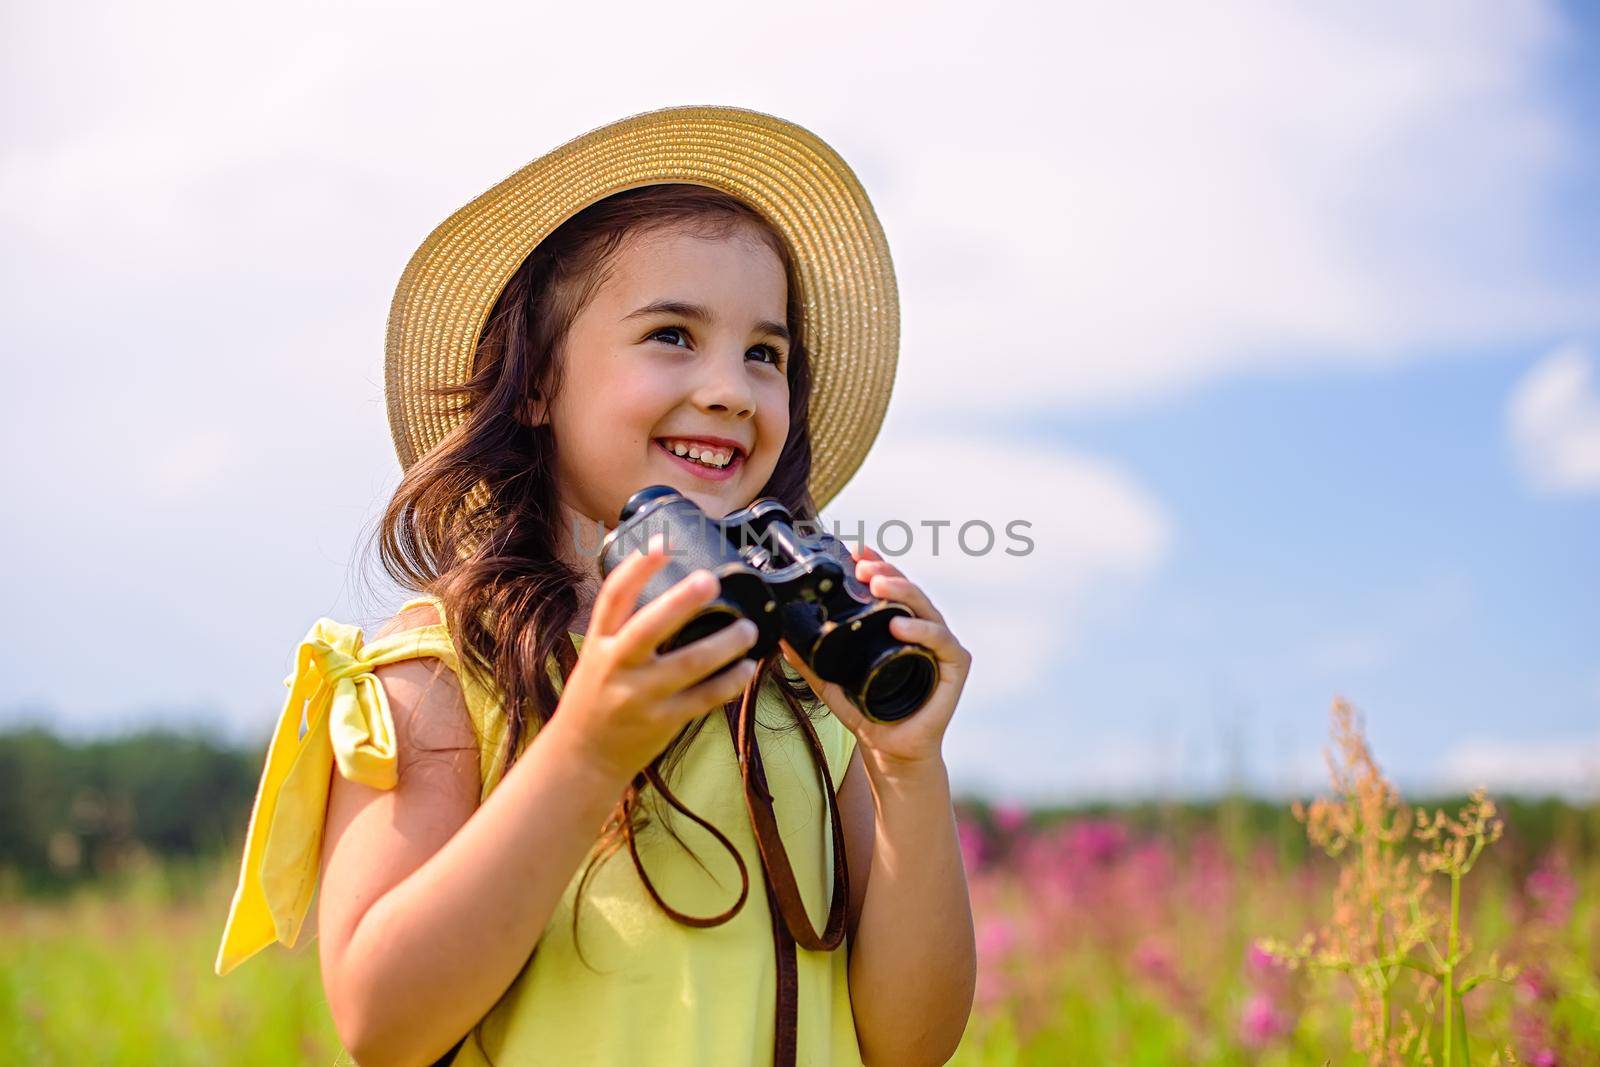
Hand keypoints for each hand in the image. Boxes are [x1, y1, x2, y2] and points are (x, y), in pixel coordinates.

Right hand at [549, 534, 760, 785]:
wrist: (582, 758)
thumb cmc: (594, 700)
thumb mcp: (596, 658)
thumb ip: (623, 629)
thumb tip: (662, 586)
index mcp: (600, 644)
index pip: (614, 598)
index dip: (637, 568)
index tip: (663, 544)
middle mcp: (617, 667)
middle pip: (648, 627)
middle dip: (681, 601)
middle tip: (710, 579)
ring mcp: (640, 696)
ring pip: (688, 663)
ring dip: (724, 644)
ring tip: (747, 628)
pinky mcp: (662, 721)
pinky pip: (703, 698)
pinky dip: (730, 682)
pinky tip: (746, 668)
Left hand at [779, 543, 970, 772]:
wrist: (892, 751)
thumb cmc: (870, 715)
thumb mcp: (833, 684)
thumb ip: (811, 662)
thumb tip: (783, 639)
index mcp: (899, 626)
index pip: (889, 587)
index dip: (876, 564)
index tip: (855, 552)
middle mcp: (922, 630)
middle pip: (908, 590)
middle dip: (886, 572)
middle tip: (863, 567)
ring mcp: (940, 646)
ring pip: (926, 607)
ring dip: (902, 592)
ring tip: (877, 585)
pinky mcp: (955, 666)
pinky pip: (941, 640)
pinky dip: (922, 629)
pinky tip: (900, 625)